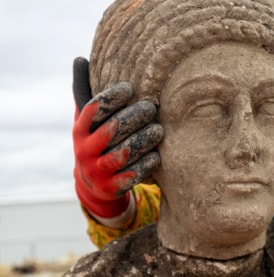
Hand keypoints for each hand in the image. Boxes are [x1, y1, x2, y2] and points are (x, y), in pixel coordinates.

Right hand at [72, 57, 163, 218]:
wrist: (93, 185)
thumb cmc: (96, 141)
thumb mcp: (87, 120)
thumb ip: (86, 92)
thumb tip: (80, 58)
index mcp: (80, 130)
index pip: (94, 110)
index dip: (111, 98)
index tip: (130, 88)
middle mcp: (85, 150)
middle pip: (111, 130)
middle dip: (133, 117)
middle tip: (152, 108)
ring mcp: (98, 170)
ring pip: (123, 153)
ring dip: (143, 140)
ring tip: (159, 130)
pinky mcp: (111, 187)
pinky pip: (131, 176)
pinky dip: (145, 165)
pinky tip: (158, 156)